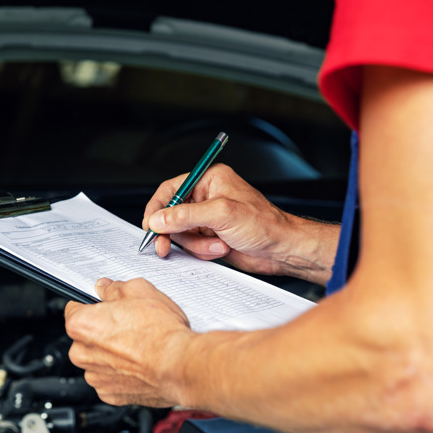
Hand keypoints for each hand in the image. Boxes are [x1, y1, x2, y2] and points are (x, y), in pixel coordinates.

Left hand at [64, 277, 191, 406]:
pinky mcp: (109, 395)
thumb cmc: (161, 333)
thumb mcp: (139, 291)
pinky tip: (139, 364)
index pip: (73, 309)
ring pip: (97, 360)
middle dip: (102, 332)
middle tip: (128, 326)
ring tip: (137, 347)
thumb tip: (106, 288)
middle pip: (85, 337)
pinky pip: (110, 380)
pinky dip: (121, 374)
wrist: (179, 366)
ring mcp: (95, 376)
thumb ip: (115, 288)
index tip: (103, 308)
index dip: (92, 306)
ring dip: (111, 355)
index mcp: (81, 325)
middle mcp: (81, 353)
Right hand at [144, 164, 323, 278]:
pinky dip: (202, 251)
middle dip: (174, 233)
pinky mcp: (210, 236)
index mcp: (209, 180)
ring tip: (217, 245)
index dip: (157, 208)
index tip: (150, 225)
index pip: (171, 189)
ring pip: (181, 234)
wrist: (282, 250)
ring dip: (196, 245)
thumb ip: (186, 215)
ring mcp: (208, 219)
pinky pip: (191, 246)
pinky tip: (221, 249)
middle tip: (164, 246)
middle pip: (171, 215)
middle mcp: (207, 197)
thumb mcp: (222, 214)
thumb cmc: (264, 224)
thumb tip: (158, 219)